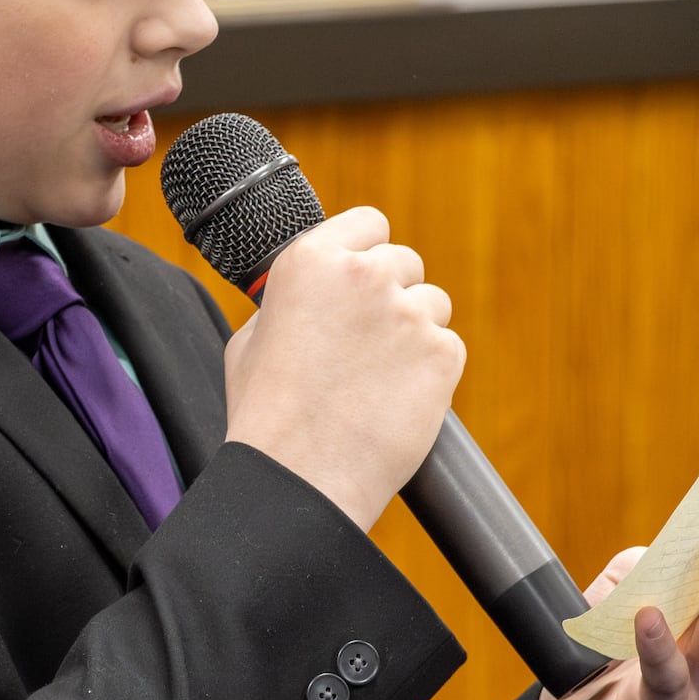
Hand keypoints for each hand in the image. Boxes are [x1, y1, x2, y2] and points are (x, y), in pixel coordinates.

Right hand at [223, 207, 464, 532]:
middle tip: (368, 342)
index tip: (364, 276)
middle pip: (405, 261)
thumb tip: (305, 294)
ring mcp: (408, 313)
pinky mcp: (443, 354)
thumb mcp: (250, 338)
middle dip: (392, 294)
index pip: (369, 222)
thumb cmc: (266, 416)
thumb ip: (289, 300)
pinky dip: (430, 372)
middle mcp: (364, 274)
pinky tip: (396, 399)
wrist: (299, 477)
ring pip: (431, 304)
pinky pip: (448, 348)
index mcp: (310, 260)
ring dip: (414, 331)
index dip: (367, 250)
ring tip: (379, 378)